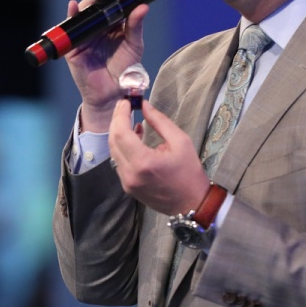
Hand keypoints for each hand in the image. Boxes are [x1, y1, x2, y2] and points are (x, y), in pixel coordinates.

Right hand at [63, 0, 148, 131]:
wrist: (114, 93)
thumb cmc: (124, 69)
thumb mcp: (134, 45)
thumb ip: (136, 26)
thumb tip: (143, 6)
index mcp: (113, 23)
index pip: (116, 0)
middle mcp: (98, 25)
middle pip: (100, 2)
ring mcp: (85, 34)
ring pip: (86, 11)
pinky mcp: (74, 46)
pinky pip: (71, 29)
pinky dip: (72, 16)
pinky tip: (74, 7)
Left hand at [108, 98, 209, 216]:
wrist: (192, 204)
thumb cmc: (189, 172)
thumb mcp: (180, 141)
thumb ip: (159, 121)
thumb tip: (144, 106)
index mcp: (143, 162)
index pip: (121, 133)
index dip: (120, 115)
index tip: (125, 102)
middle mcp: (130, 173)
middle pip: (113, 141)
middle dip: (116, 121)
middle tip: (124, 107)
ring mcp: (126, 182)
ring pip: (114, 152)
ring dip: (119, 134)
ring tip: (129, 120)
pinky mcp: (127, 187)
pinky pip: (119, 162)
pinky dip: (123, 147)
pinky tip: (134, 138)